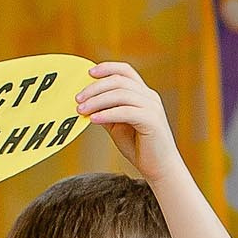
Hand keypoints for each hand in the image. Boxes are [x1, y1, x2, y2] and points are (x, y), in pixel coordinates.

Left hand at [76, 62, 177, 177]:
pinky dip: (107, 114)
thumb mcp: (117, 126)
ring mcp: (152, 108)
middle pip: (119, 81)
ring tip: (82, 110)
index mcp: (143, 94)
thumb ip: (106, 112)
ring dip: (97, 100)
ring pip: (121, 94)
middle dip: (95, 88)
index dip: (107, 68)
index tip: (89, 72)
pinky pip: (126, 112)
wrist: (160, 168)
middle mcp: (149, 97)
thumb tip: (85, 104)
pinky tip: (94, 119)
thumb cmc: (139, 147)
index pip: (125, 71)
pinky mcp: (152, 121)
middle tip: (78, 98)